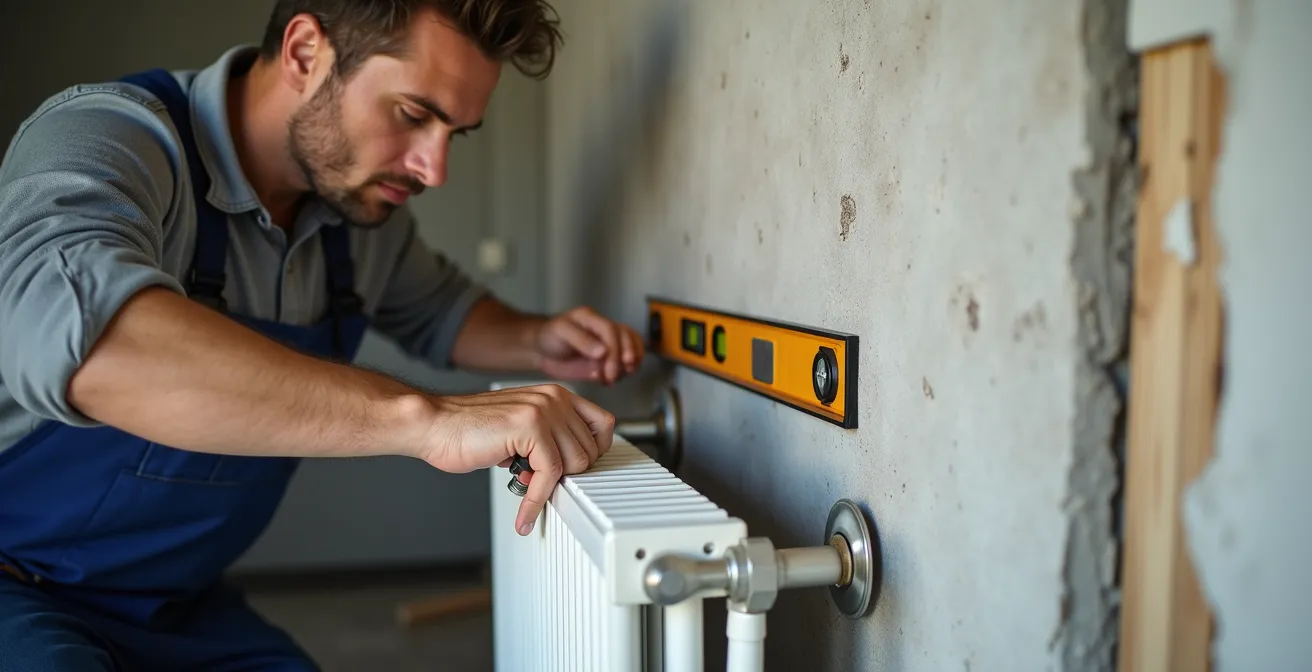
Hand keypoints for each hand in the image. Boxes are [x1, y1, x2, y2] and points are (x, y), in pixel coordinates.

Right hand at [421, 384, 615, 534]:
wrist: (435, 425)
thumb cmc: (469, 429)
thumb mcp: (520, 428)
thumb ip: (548, 438)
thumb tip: (569, 467)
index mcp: (555, 395)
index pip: (603, 425)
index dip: (593, 454)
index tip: (576, 471)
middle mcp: (554, 398)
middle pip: (590, 451)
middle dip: (566, 475)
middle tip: (538, 480)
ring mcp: (543, 410)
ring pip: (573, 464)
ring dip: (550, 487)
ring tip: (525, 486)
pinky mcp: (529, 428)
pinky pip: (549, 475)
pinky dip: (536, 502)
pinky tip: (523, 515)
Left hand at [534, 306, 644, 384]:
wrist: (543, 352)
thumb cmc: (549, 337)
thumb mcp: (560, 332)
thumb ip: (580, 340)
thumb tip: (603, 351)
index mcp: (592, 318)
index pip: (611, 329)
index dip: (614, 347)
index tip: (607, 364)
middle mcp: (604, 329)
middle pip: (627, 338)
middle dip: (624, 358)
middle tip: (612, 376)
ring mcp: (609, 344)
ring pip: (633, 349)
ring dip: (628, 366)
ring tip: (612, 379)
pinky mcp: (609, 360)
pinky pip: (626, 364)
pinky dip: (624, 373)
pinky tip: (610, 380)